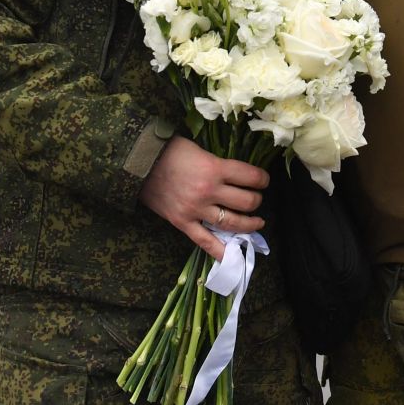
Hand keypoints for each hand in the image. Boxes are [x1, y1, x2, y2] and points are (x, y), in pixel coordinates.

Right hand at [138, 135, 269, 261]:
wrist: (139, 163)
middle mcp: (209, 191)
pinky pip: (206, 242)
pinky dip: (221, 251)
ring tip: (256, 223)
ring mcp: (196, 210)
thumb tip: (235, 174)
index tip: (264, 180)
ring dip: (249, 224)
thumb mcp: (199, 150)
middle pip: (246, 201)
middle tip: (257, 199)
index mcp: (214, 168)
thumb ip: (217, 164)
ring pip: (232, 223)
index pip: (250, 176)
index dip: (262, 179)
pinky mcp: (183, 223)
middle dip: (257, 201)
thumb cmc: (170, 151)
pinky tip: (234, 255)